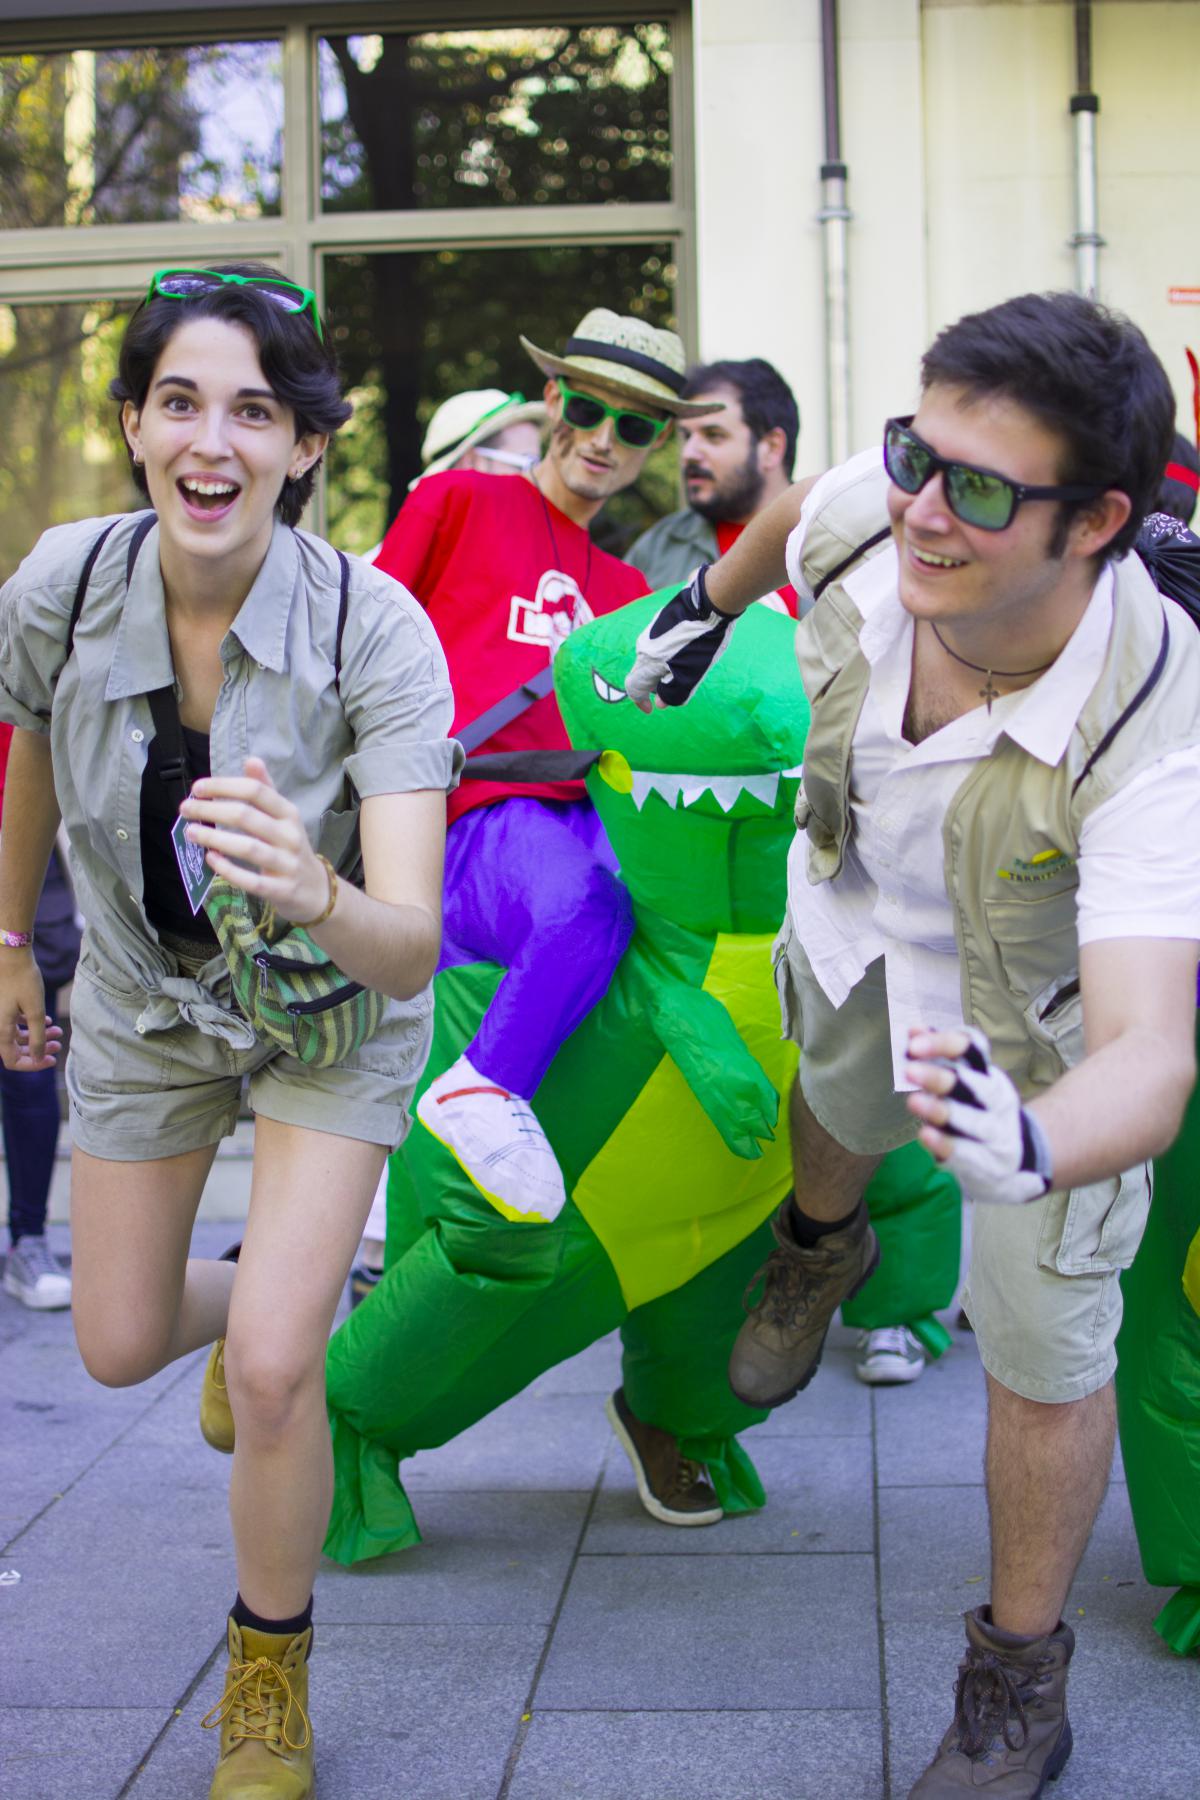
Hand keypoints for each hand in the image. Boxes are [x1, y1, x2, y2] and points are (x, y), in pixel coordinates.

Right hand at [0, 951, 60, 1070]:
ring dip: (38, 1035)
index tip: (51, 1060)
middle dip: (39, 1049)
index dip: (33, 1064)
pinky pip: (16, 1023)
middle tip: (59, 1045)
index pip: (13, 1061)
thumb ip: (37, 1037)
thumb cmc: (23, 981)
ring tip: (58, 1031)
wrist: (11, 954)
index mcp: (1, 1030)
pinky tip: (48, 1020)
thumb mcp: (36, 1011)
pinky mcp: (4, 1006)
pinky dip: (31, 1024)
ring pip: (19, 1035)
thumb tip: (38, 1057)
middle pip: (17, 1049)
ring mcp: (0, 1015)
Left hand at [179, 756, 328, 924]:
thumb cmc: (290, 848)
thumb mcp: (284, 817)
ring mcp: (286, 863)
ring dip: (215, 838)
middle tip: (185, 809)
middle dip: (212, 810)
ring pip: (248, 847)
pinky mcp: (280, 889)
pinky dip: (229, 869)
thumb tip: (251, 760)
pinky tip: (210, 859)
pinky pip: (251, 880)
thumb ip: (266, 790)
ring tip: (190, 832)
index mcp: (288, 813)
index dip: (224, 786)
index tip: (197, 788)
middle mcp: (289, 835)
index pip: (256, 791)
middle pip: (247, 816)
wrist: (316, 890)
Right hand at [624, 566, 738, 712]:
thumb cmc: (700, 644)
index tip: (651, 709)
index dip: (640, 702)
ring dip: (666, 667)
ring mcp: (652, 629)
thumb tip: (661, 703)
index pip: (633, 687)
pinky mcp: (663, 618)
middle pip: (644, 672)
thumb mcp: (689, 677)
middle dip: (657, 684)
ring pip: (654, 656)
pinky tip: (692, 648)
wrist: (709, 603)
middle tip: (678, 687)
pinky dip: (671, 652)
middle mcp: (644, 645)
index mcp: (647, 662)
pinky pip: (662, 643)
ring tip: (690, 666)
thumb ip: (673, 694)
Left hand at [904, 1025, 1053, 1204]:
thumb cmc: (979, 1114)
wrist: (1016, 1163)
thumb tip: (913, 1030)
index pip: (975, 1051)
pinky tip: (925, 1135)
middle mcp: (996, 1102)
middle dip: (941, 1077)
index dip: (946, 1043)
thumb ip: (942, 1059)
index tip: (914, 1042)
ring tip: (913, 1101)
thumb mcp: (969, 1084)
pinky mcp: (985, 1163)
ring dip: (941, 1110)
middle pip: (973, 1085)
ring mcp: (994, 1134)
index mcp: (989, 1075)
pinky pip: (964, 1153)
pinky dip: (944, 1143)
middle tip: (909, 1070)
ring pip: (970, 1120)